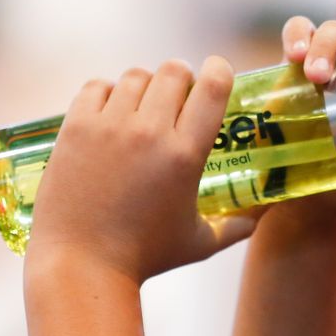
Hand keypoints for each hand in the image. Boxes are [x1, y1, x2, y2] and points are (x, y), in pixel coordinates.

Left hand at [26, 56, 259, 281]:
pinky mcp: (75, 129)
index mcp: (185, 155)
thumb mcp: (199, 243)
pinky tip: (110, 112)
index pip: (212, 87)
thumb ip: (234, 227)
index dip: (218, 70)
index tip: (217, 71)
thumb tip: (260, 218)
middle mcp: (149, 133)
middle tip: (176, 96)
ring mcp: (109, 127)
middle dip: (180, 78)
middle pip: (173, 71)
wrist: (81, 265)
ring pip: (135, 76)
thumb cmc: (144, 258)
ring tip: (141, 107)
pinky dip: (107, 93)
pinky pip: (96, 87)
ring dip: (144, 86)